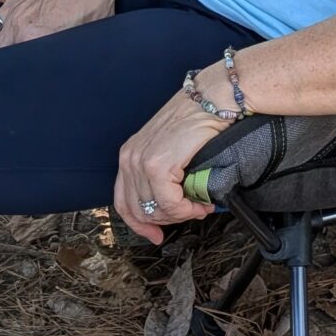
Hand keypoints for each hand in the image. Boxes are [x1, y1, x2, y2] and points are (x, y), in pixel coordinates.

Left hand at [114, 83, 222, 243]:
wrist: (212, 99)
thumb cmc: (196, 118)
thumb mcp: (168, 147)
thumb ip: (161, 173)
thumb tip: (170, 205)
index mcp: (129, 154)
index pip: (123, 202)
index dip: (139, 225)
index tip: (155, 236)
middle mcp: (130, 158)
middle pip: (139, 210)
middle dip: (165, 221)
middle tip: (189, 215)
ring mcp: (142, 162)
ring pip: (156, 210)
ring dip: (181, 215)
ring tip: (200, 206)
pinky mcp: (158, 166)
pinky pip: (170, 204)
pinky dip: (187, 210)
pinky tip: (201, 203)